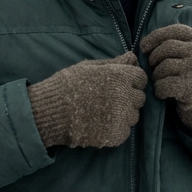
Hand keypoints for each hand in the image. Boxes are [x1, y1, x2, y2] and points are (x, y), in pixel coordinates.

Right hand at [27, 52, 146, 147]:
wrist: (50, 112)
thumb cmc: (67, 85)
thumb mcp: (89, 67)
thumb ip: (114, 63)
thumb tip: (133, 57)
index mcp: (120, 76)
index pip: (141, 78)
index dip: (131, 80)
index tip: (118, 84)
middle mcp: (125, 96)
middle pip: (140, 98)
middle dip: (128, 97)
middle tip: (109, 100)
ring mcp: (121, 117)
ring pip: (134, 115)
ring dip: (124, 114)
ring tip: (103, 112)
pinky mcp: (116, 134)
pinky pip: (125, 131)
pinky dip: (116, 129)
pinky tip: (101, 124)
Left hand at [139, 24, 191, 133]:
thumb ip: (179, 47)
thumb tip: (145, 45)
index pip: (176, 31)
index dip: (156, 36)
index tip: (143, 47)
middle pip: (167, 47)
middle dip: (153, 58)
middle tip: (152, 69)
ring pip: (164, 66)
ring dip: (155, 76)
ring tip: (159, 82)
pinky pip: (164, 85)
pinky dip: (159, 90)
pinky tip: (162, 93)